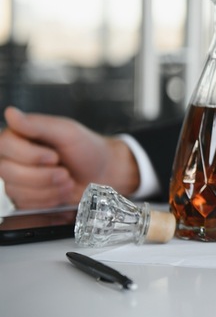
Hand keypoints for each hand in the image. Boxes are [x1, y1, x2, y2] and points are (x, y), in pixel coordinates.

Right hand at [0, 107, 139, 208]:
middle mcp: (14, 157)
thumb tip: (10, 113)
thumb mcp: (67, 132)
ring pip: (16, 190)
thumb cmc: (88, 149)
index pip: (4, 145)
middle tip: (65, 172)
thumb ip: (37, 125)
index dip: (28, 155)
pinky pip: (25, 204)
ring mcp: (17, 178)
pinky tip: (63, 190)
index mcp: (21, 135)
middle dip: (42, 176)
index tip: (54, 157)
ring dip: (49, 188)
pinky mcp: (24, 197)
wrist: (103, 173)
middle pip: (7, 171)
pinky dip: (49, 199)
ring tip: (68, 180)